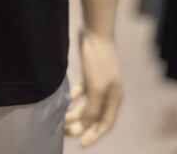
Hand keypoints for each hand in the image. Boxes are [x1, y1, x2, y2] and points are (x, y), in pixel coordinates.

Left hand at [64, 26, 122, 146]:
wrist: (96, 33)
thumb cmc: (99, 62)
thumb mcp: (96, 88)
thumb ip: (92, 109)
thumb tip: (85, 124)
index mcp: (114, 99)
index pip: (104, 123)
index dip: (93, 135)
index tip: (80, 143)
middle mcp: (108, 93)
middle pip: (94, 114)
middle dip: (80, 124)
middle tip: (65, 131)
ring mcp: (99, 82)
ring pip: (87, 103)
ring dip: (75, 111)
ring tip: (62, 118)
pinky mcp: (90, 72)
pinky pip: (82, 90)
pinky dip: (75, 96)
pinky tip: (66, 97)